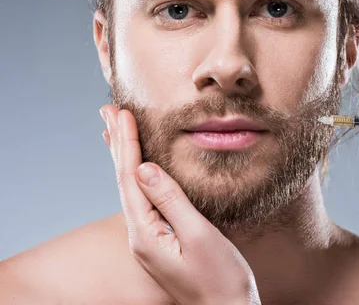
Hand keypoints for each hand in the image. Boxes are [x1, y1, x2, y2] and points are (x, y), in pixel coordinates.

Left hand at [100, 105, 260, 304]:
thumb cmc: (220, 278)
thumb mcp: (198, 236)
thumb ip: (171, 200)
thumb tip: (146, 169)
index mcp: (146, 234)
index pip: (131, 179)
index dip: (127, 144)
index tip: (122, 114)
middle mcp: (141, 236)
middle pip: (124, 181)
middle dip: (117, 144)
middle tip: (107, 111)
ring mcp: (149, 239)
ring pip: (131, 189)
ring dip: (123, 157)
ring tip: (113, 131)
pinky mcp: (160, 240)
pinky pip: (143, 199)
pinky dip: (136, 176)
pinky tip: (136, 169)